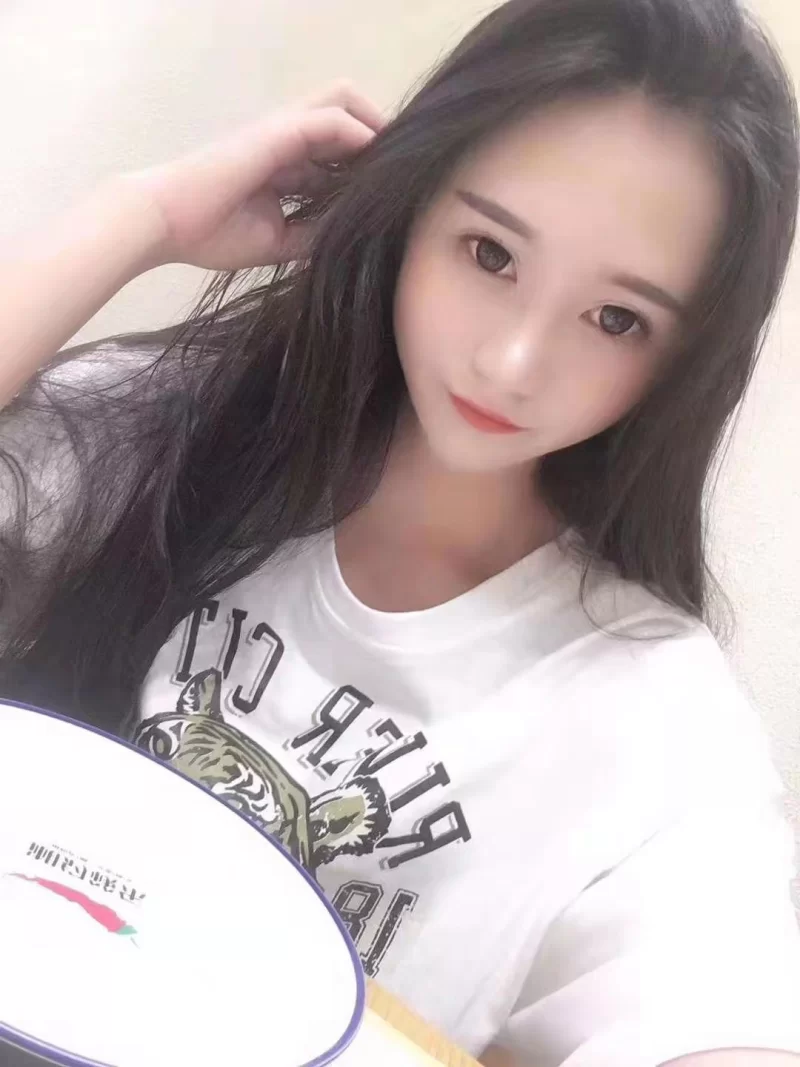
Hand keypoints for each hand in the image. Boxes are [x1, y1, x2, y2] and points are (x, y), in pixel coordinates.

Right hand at [117, 80, 384, 271]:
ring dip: (375, 126)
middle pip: (345, 110)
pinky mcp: (276, 132)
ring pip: (343, 103)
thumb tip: (349, 239)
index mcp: (285, 163)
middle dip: (378, 131)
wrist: (165, 223)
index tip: (393, 187)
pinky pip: (330, 121)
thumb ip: (312, 234)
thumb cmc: (210, 233)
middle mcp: (287, 139)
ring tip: (397, 161)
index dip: (366, 161)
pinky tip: (378, 162)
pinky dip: (359, 136)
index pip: (337, 147)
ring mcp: (281, 130)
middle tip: (399, 167)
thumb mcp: (277, 241)